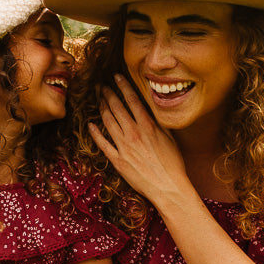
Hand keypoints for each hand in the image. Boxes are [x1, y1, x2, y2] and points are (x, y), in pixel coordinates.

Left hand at [88, 73, 188, 204]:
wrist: (168, 187)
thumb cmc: (173, 164)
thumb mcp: (169, 138)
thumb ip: (158, 122)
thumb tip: (152, 108)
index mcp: (148, 126)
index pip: (132, 99)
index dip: (122, 86)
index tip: (116, 77)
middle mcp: (134, 133)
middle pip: (116, 108)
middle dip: (107, 94)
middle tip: (101, 86)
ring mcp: (124, 147)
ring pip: (108, 122)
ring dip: (101, 108)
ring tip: (98, 100)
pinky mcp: (118, 161)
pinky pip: (103, 144)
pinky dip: (95, 133)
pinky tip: (90, 125)